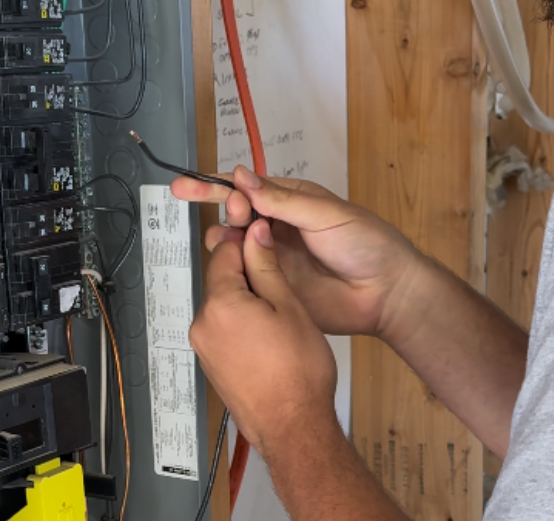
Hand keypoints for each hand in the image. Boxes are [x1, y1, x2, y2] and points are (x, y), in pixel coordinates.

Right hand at [173, 166, 421, 337]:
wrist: (386, 293)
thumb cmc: (366, 243)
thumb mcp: (325, 214)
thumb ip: (281, 200)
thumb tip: (242, 176)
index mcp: (289, 202)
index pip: (244, 189)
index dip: (213, 186)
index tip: (185, 188)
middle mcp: (275, 228)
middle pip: (232, 215)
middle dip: (225, 211)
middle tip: (239, 216)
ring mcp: (271, 258)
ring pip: (230, 247)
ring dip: (224, 241)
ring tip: (233, 244)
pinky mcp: (271, 287)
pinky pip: (241, 277)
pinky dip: (231, 271)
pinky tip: (234, 270)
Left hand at [190, 220, 338, 450]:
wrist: (293, 427)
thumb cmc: (298, 370)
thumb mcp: (289, 307)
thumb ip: (266, 266)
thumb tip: (255, 232)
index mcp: (219, 303)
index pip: (225, 253)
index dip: (249, 245)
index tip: (270, 249)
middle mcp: (202, 323)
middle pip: (221, 281)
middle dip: (249, 278)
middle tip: (282, 290)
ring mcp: (203, 347)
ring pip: (223, 307)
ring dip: (246, 303)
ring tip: (279, 320)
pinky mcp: (210, 364)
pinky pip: (222, 331)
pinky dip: (241, 327)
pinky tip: (268, 341)